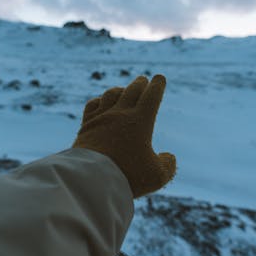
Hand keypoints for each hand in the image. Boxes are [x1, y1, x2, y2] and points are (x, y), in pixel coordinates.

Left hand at [72, 74, 175, 197]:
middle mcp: (120, 113)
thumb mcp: (157, 176)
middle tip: (143, 80)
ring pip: (111, 94)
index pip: (152, 96)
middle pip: (132, 91)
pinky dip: (99, 100)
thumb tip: (169, 157)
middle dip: (139, 84)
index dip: (157, 86)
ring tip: (123, 90)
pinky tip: (100, 103)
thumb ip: (168, 166)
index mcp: (141, 120)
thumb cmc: (127, 175)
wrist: (91, 177)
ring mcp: (101, 117)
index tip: (159, 78)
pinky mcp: (86, 125)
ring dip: (120, 90)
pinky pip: (93, 105)